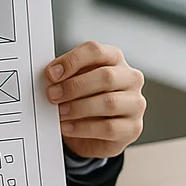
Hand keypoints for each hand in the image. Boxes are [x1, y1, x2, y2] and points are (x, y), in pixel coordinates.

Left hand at [45, 41, 145, 158]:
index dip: (72, 61)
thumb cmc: (85, 100)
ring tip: (60, 113)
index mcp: (115, 59)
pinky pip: (108, 128)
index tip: (51, 73)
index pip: (96, 51)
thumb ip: (65, 76)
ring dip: (78, 108)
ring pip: (109, 103)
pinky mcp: (133, 128)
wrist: (95, 133)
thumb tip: (49, 77)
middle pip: (105, 76)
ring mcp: (135, 103)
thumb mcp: (75, 82)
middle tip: (52, 95)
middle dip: (74, 86)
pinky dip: (83, 128)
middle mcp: (130, 78)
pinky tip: (68, 127)